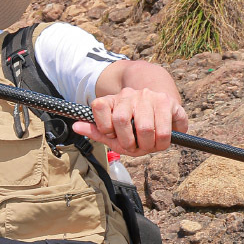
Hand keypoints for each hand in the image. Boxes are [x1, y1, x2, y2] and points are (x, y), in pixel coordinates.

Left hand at [71, 86, 188, 155]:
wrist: (158, 104)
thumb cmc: (133, 125)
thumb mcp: (112, 131)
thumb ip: (95, 131)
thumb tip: (75, 126)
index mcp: (112, 100)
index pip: (99, 107)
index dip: (104, 127)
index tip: (112, 135)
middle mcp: (129, 94)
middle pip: (122, 120)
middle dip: (129, 142)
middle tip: (135, 148)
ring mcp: (149, 96)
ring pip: (145, 128)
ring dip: (148, 145)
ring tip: (150, 146)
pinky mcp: (167, 102)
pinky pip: (164, 129)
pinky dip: (163, 142)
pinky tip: (162, 141)